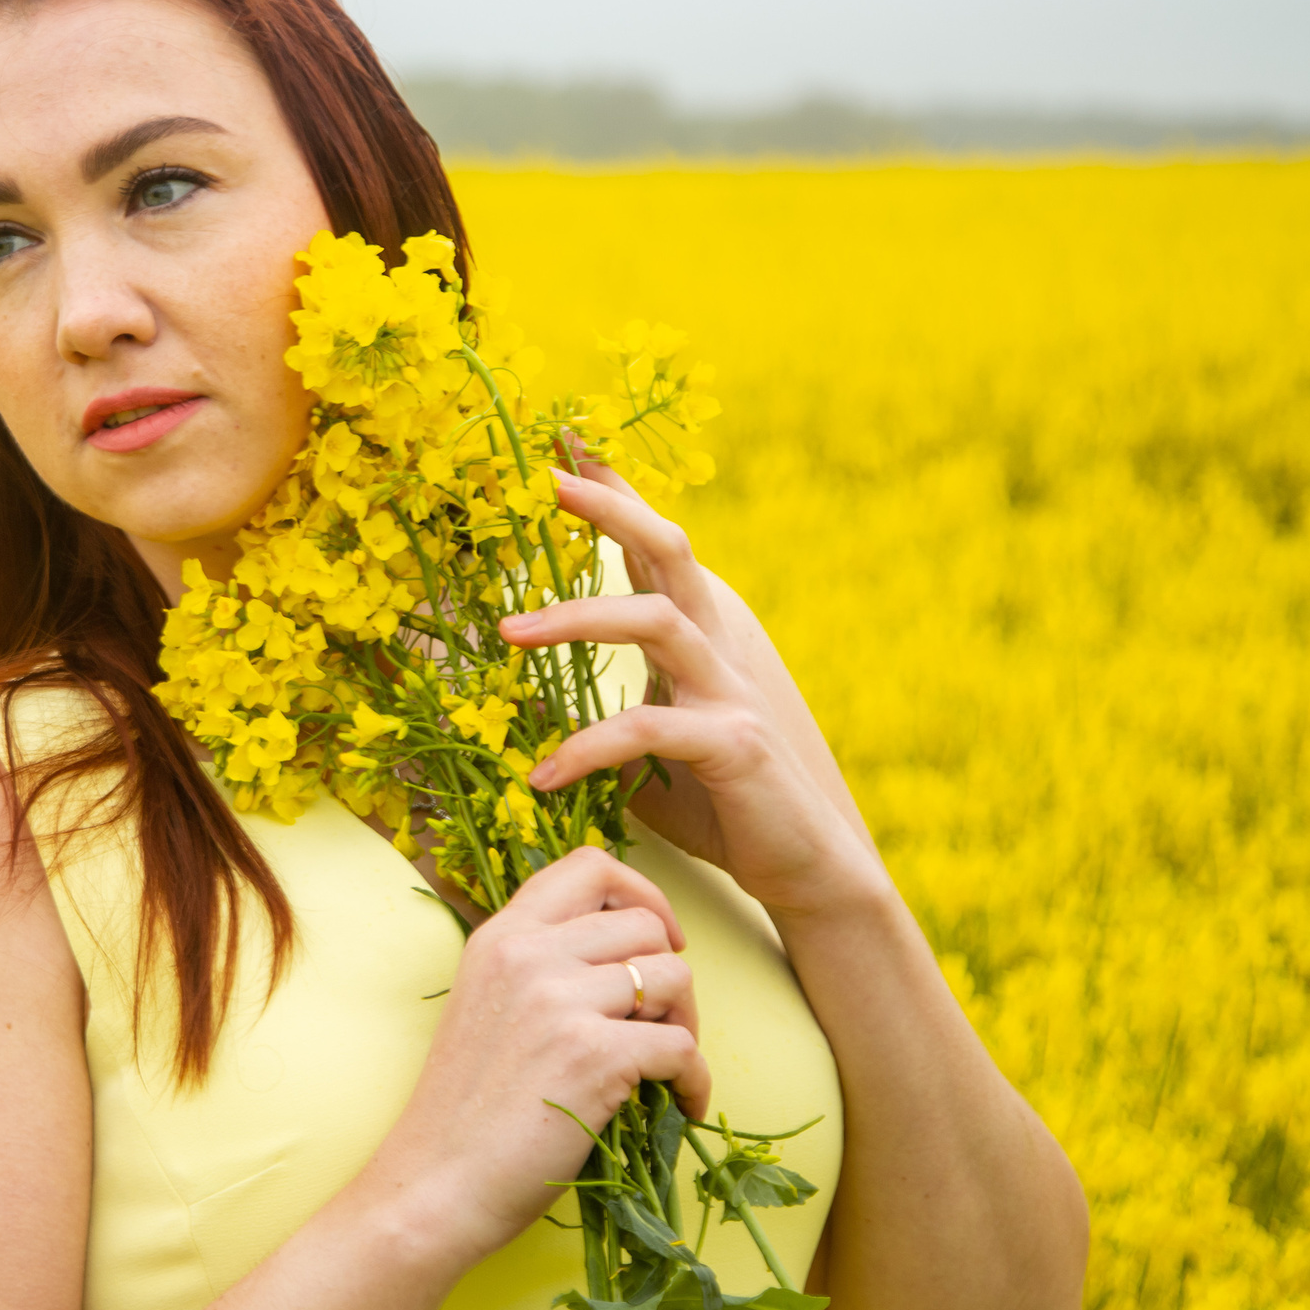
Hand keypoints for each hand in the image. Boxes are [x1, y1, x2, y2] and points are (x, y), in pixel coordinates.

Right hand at [370, 845, 707, 1263]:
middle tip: (658, 1024)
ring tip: (665, 1064)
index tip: (651, 941)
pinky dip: (693, 1080)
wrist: (433, 1183)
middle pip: (646, 923)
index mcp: (501, 936)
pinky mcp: (593, 1056)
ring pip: (674, 977)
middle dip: (669, 973)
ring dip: (686, 1023)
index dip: (642, 892)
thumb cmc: (462, 1110)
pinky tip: (677, 1105)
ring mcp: (560, 1001)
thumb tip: (622, 958)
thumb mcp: (484, 1005)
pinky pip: (682, 1047)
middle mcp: (529, 954)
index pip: (589, 865)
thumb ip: (537, 967)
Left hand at [498, 462, 888, 918]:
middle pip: (669, 547)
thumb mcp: (644, 744)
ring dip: (576, 617)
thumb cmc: (717, 802)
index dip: (615, 489)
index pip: (652, 545)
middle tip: (544, 481)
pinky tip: (543, 775)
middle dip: (609, 505)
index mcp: (695, 635)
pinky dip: (588, 747)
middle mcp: (718, 646)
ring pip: (656, 619)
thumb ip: (593, 709)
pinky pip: (648, 729)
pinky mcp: (733, 745)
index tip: (564, 441)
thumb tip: (513, 699)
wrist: (803, 867)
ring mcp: (730, 690)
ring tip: (507, 632)